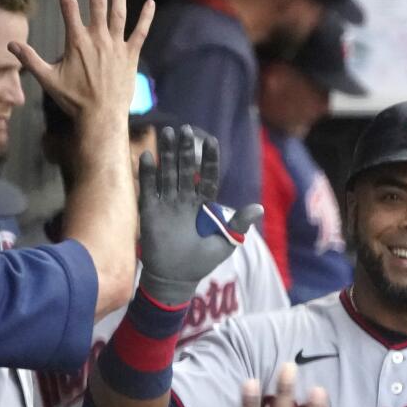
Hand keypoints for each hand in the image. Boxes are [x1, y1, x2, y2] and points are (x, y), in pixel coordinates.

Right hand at [10, 0, 153, 129]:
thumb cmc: (74, 100)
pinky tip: (152, 4)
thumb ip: (30, 59)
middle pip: (98, 4)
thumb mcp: (48, 80)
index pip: (69, 9)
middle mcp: (98, 39)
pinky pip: (140, 32)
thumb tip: (10, 45)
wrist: (102, 117)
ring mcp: (116, 46)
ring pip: (119, 14)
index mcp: (77, 42)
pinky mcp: (130, 55)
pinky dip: (146, 18)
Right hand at [137, 125, 262, 304]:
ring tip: (166, 132)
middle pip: (185, 169)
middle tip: (185, 129)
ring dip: (166, 154)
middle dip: (185, 150)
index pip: (207, 176)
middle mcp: (185, 199)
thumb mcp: (225, 243)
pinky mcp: (149, 211)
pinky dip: (147, 173)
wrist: (175, 278)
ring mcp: (167, 203)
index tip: (211, 141)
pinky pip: (148, 188)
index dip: (209, 159)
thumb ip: (239, 224)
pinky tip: (147, 156)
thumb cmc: (202, 261)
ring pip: (167, 173)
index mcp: (203, 204)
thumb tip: (259, 208)